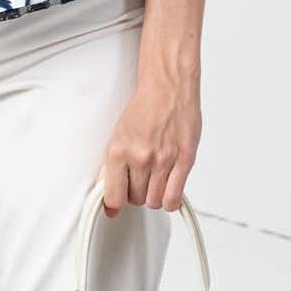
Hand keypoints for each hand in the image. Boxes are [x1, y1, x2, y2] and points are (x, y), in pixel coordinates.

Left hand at [98, 72, 201, 214]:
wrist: (168, 87)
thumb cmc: (145, 108)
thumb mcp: (117, 136)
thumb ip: (111, 167)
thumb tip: (106, 195)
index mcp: (118, 151)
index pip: (113, 196)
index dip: (115, 202)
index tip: (117, 203)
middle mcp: (140, 157)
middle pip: (135, 199)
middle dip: (136, 194)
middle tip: (139, 181)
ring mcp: (163, 160)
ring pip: (154, 201)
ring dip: (153, 196)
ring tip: (154, 182)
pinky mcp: (184, 160)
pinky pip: (174, 197)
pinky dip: (170, 201)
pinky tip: (168, 191)